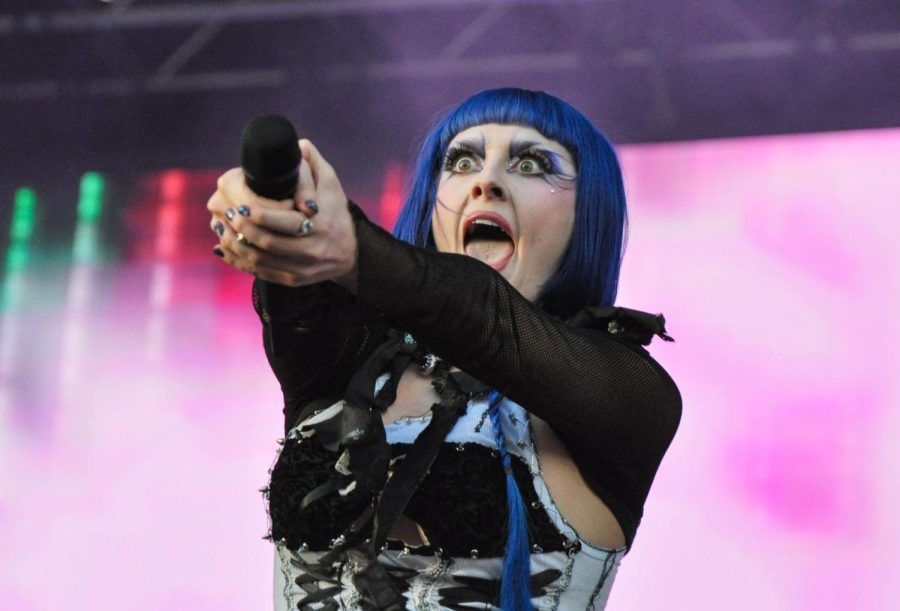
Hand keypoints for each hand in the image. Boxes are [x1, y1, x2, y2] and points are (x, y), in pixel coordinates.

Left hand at [206, 139, 357, 290]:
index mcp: (320, 226)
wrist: (350, 253)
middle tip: (225, 212)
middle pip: (267, 243)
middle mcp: (311, 251)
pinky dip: (238, 261)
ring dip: (235, 244)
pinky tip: (225, 247)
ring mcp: (301, 269)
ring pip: (259, 261)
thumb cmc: (336, 213)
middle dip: (241, 228)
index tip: (239, 203)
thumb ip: (313, 163)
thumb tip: (296, 145)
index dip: (257, 215)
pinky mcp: (292, 280)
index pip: (283, 222)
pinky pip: (260, 273)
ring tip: (220, 227)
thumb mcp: (331, 185)